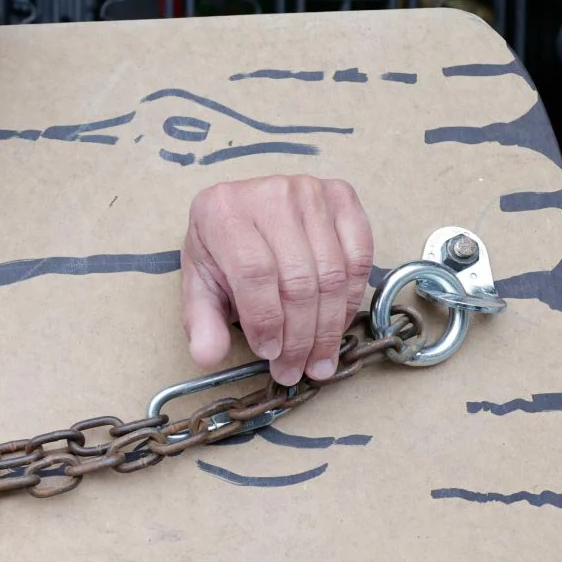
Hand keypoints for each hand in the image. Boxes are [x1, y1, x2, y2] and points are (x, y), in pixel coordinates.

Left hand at [179, 176, 373, 385]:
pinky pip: (359, 258)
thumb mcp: (201, 284)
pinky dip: (352, 299)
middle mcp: (270, 194)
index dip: (266, 320)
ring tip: (318, 361)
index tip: (269, 353)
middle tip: (295, 370)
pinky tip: (337, 324)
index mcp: (222, 211)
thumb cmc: (222, 251)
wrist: (244, 212)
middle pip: (298, 279)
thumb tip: (208, 356)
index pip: (254, 271)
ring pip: (332, 274)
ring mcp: (310, 192)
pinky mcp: (342, 197)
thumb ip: (202, 321)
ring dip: (328, 328)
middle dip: (300, 337)